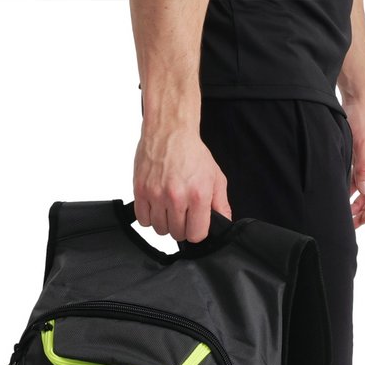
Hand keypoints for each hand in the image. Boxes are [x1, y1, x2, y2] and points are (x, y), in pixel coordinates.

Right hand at [133, 124, 231, 241]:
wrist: (169, 130)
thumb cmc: (192, 152)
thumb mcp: (216, 177)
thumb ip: (221, 204)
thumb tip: (224, 223)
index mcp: (198, 194)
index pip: (196, 235)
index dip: (196, 231)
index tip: (195, 223)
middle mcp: (177, 196)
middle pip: (177, 234)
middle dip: (181, 227)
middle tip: (182, 212)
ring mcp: (156, 194)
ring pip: (160, 229)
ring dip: (165, 223)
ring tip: (169, 207)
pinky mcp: (140, 191)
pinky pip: (143, 220)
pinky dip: (149, 217)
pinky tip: (156, 206)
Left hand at [344, 98, 364, 228]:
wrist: (358, 97)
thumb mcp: (362, 145)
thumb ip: (363, 169)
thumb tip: (363, 192)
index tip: (364, 219)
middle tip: (352, 223)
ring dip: (359, 203)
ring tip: (347, 216)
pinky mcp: (363, 159)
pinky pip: (359, 181)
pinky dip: (352, 191)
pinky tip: (343, 200)